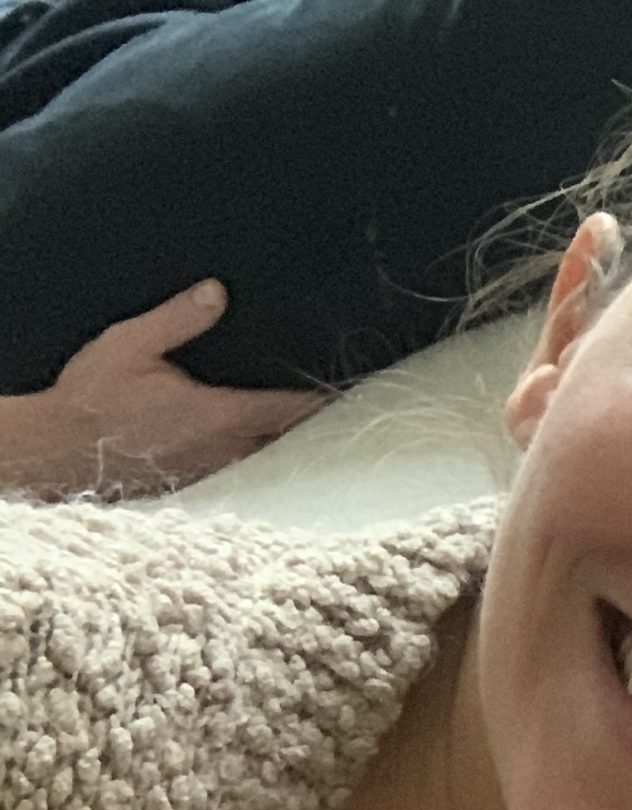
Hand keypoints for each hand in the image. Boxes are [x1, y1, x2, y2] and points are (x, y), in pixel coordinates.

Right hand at [0, 280, 329, 499]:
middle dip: (315, 424)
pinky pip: (244, 467)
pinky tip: (267, 441)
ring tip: (315, 423)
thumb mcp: (131, 345)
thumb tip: (217, 291)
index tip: (357, 390)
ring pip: (270, 457)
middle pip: (291, 439)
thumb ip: (179, 319)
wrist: (59, 450)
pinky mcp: (200, 481)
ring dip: (289, 441)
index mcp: (220, 416)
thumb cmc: (93, 398)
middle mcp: (228, 450)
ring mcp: (215, 471)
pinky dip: (262, 454)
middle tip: (343, 404)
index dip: (325, 400)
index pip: (291, 410)